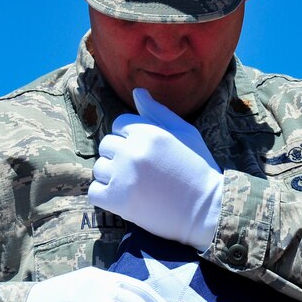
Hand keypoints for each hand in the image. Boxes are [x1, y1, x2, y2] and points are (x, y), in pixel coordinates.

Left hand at [88, 88, 222, 250]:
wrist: (207, 209)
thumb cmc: (198, 168)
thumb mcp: (185, 132)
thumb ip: (157, 112)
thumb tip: (137, 92)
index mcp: (148, 132)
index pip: (119, 125)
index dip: (131, 139)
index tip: (148, 154)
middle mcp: (133, 151)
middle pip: (106, 145)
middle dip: (119, 156)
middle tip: (142, 171)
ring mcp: (123, 176)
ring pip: (99, 168)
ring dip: (112, 176)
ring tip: (135, 185)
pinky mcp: (117, 200)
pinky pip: (94, 192)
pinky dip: (105, 196)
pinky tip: (125, 198)